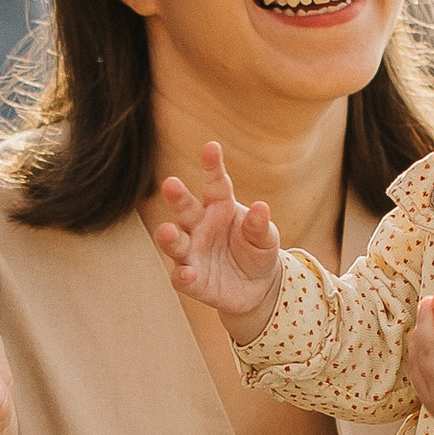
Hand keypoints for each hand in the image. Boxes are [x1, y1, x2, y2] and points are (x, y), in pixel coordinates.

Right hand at [152, 143, 284, 339]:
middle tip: (170, 184)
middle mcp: (199, 226)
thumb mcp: (266, 237)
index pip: (214, 183)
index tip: (212, 147)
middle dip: (177, 197)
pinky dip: (182, 275)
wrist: (258, 287)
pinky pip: (181, 277)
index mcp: (219, 206)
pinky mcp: (192, 280)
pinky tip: (187, 274)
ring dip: (169, 237)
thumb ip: (260, 226)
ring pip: (175, 242)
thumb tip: (262, 208)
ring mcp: (192, 253)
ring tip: (167, 231)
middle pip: (185, 208)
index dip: (211, 166)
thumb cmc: (257, 251)